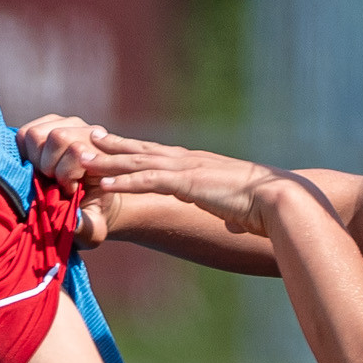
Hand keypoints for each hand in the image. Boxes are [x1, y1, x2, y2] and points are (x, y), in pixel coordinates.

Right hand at [16, 114, 118, 246]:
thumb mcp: (93, 227)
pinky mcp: (48, 124)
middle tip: (54, 182)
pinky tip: (35, 165)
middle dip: (49, 165)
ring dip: (36, 158)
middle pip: (57, 137)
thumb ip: (85, 226)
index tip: (70, 191)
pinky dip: (24, 152)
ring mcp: (68, 124)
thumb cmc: (91, 214)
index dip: (66, 175)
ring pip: (36, 133)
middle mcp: (89, 132)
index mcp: (105, 155)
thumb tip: (73, 219)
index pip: (77, 150)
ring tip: (45, 174)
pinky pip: (24, 133)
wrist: (90, 199)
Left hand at [45, 124, 288, 234]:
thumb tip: (237, 225)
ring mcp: (186, 170)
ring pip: (138, 162)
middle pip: (142, 151)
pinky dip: (125, 182)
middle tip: (87, 138)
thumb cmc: (265, 208)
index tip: (114, 144)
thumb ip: (232, 213)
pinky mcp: (187, 183)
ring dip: (108, 161)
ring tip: (83, 158)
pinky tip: (106, 185)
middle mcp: (188, 161)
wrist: (279, 200)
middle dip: (113, 146)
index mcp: (198, 165)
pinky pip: (149, 181)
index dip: (134, 149)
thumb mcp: (241, 209)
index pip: (159, 154)